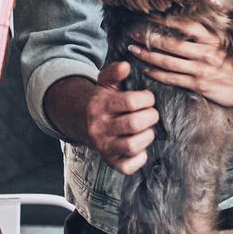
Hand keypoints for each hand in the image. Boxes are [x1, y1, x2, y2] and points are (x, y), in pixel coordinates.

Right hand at [86, 61, 157, 175]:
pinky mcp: (110, 161)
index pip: (131, 102)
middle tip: (151, 113)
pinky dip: (139, 158)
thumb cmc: (101, 99)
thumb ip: (115, 71)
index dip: (147, 99)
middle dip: (150, 116)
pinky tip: (141, 147)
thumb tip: (126, 66)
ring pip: (133, 145)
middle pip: (134, 124)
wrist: (81, 120)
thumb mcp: (104, 81)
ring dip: (147, 136)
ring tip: (147, 128)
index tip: (148, 98)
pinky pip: (127, 167)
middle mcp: (99, 128)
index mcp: (100, 105)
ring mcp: (104, 147)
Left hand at [127, 19, 232, 109]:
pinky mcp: (200, 85)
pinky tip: (147, 69)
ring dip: (148, 56)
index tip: (148, 16)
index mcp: (213, 37)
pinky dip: (158, 74)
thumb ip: (218, 11)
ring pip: (168, 62)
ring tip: (133, 50)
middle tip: (132, 34)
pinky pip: (173, 78)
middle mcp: (206, 52)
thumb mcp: (232, 33)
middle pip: (171, 44)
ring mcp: (202, 69)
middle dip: (149, 38)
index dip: (164, 20)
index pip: (184, 25)